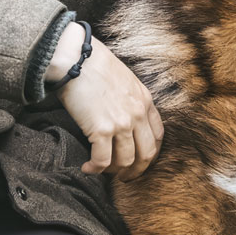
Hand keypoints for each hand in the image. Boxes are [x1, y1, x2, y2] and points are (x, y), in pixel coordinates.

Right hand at [45, 22, 163, 179]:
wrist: (77, 57)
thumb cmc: (94, 64)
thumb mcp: (124, 79)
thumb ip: (130, 98)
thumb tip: (122, 115)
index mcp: (145, 101)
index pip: (158, 136)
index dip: (150, 153)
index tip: (140, 160)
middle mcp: (137, 115)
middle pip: (146, 154)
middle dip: (136, 170)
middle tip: (125, 177)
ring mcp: (121, 124)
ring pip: (125, 161)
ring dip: (113, 171)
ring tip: (102, 170)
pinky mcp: (101, 130)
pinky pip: (102, 160)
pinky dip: (95, 168)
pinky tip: (88, 167)